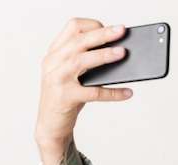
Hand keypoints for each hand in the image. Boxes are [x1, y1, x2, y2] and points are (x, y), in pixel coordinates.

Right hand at [35, 18, 131, 148]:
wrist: (51, 125)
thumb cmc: (66, 98)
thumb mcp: (73, 75)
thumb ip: (87, 62)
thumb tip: (118, 53)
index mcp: (55, 53)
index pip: (72, 28)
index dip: (93, 26)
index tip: (111, 29)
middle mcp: (53, 63)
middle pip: (79, 41)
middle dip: (102, 35)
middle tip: (121, 31)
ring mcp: (57, 79)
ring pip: (82, 61)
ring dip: (104, 56)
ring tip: (122, 53)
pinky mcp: (65, 97)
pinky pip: (93, 93)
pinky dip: (112, 93)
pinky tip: (126, 92)